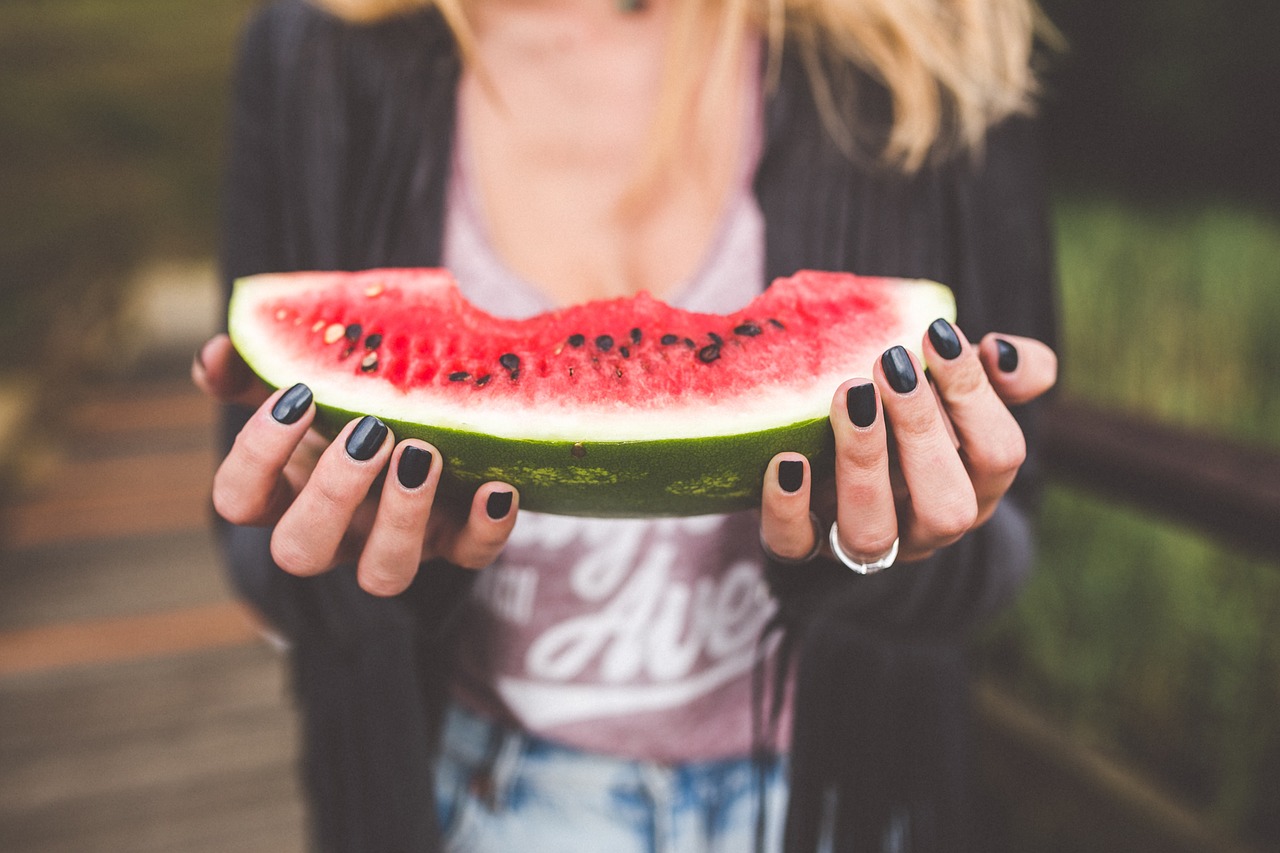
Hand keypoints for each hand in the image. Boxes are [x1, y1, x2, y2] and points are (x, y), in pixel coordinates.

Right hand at [192, 334, 518, 594]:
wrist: (428, 420)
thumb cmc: (347, 407)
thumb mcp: (304, 386)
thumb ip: (253, 370)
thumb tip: (212, 354)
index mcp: (285, 493)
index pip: (237, 500)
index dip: (257, 455)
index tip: (297, 396)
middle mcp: (335, 534)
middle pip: (302, 551)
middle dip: (331, 493)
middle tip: (370, 431)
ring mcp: (397, 546)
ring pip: (384, 575)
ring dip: (403, 517)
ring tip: (423, 453)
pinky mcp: (457, 544)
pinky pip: (472, 557)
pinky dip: (487, 528)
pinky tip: (497, 486)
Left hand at [760, 323, 1056, 565]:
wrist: (843, 452)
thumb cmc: (915, 410)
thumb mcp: (962, 386)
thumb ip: (1010, 368)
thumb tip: (999, 351)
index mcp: (975, 486)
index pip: (998, 455)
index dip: (974, 396)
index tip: (937, 335)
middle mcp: (926, 526)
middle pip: (947, 508)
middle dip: (922, 432)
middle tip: (892, 364)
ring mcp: (865, 542)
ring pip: (872, 534)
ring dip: (863, 463)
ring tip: (850, 396)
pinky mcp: (803, 544)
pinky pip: (793, 546)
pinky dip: (787, 508)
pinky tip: (787, 459)